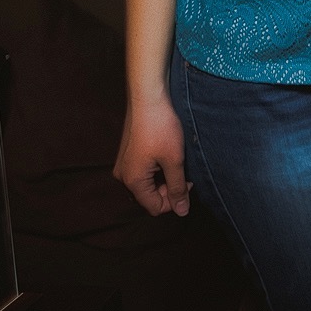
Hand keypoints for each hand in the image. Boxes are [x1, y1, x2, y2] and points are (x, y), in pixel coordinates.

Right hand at [113, 94, 189, 216]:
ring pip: (147, 184)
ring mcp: (123, 164)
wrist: (148, 98)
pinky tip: (167, 154)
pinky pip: (143, 171)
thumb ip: (177, 188)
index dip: (174, 199)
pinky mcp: (127, 154)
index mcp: (132, 181)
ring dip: (164, 178)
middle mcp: (123, 176)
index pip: (155, 207)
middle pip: (150, 196)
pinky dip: (157, 168)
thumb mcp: (174, 161)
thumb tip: (182, 212)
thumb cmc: (161, 128)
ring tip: (177, 161)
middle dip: (169, 189)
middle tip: (184, 172)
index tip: (187, 182)